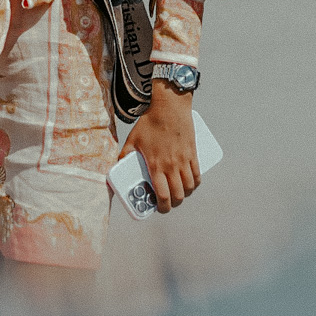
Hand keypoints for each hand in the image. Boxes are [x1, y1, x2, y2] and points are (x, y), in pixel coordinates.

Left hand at [117, 81, 198, 212]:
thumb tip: (118, 165)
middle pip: (178, 195)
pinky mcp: (193, 153)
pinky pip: (197, 175)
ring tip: (178, 193)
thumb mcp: (133, 139)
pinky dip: (194, 184)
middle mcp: (172, 165)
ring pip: (189, 187)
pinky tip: (190, 184)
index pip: (162, 194)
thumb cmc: (150, 122)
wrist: (169, 107)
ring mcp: (184, 160)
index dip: (162, 206)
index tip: (159, 208)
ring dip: (184, 195)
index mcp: (156, 165)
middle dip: (173, 203)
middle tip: (167, 202)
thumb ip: (125, 155)